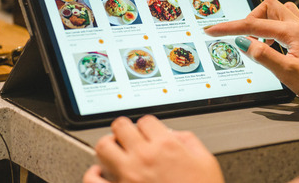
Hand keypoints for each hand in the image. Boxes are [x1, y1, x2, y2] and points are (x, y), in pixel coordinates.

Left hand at [84, 115, 223, 182]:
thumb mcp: (206, 161)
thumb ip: (189, 142)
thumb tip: (175, 135)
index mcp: (166, 146)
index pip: (146, 120)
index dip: (148, 126)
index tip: (149, 132)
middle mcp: (144, 158)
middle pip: (120, 126)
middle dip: (125, 129)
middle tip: (129, 136)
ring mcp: (128, 176)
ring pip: (103, 147)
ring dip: (108, 145)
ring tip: (115, 150)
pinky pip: (93, 179)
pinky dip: (93, 174)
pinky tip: (100, 173)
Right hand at [205, 0, 298, 117]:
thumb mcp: (287, 74)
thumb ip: (264, 56)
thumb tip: (245, 44)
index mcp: (292, 32)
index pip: (253, 25)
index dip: (230, 28)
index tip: (212, 30)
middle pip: (268, 7)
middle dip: (251, 18)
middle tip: (243, 37)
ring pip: (281, 11)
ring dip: (266, 21)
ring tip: (260, 40)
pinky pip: (293, 22)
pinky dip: (280, 27)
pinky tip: (280, 43)